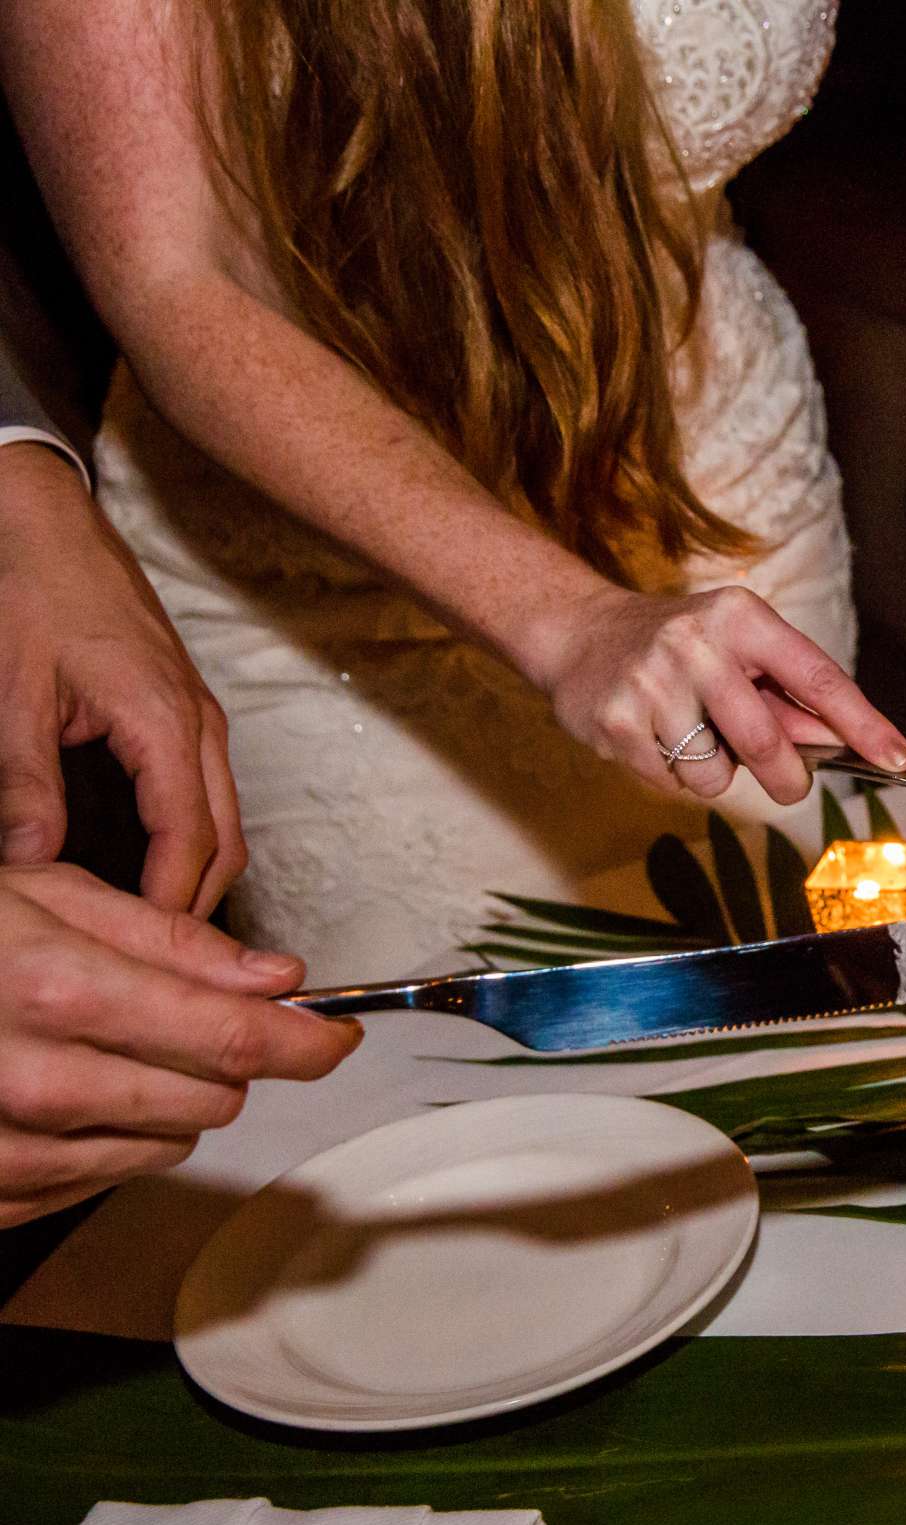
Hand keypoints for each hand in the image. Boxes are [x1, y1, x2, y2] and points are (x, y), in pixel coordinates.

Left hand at [0, 444, 244, 912]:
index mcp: (165, 723)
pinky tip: (140, 863)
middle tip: (154, 963)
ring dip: (194, 876)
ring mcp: (197, 719)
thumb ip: (23, 784)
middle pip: (225, 843)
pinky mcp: (183, 713)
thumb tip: (28, 862)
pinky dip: (186, 841)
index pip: (188, 842)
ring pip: (221, 822)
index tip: (140, 956)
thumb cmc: (33, 590)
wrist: (46, 520)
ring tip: (146, 927)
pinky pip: (203, 795)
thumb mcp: (12, 692)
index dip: (168, 907)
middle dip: (197, 908)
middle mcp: (198, 726)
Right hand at [0, 863, 359, 1227]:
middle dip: (222, 1060)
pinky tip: (62, 1092)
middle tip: (176, 1019)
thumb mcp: (47, 899)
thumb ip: (173, 942)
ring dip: (165, 1102)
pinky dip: (107, 1140)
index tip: (337, 1037)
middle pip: (215, 1099)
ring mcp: (10, 1147)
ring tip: (98, 1048)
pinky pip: (101, 1180)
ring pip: (167, 1145)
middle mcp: (38, 1080)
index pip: (236, 1039)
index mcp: (61, 991)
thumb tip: (277, 978)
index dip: (309, 1043)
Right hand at [534, 583, 905, 806]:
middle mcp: (697, 643)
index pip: (818, 678)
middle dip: (789, 778)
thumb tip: (845, 742)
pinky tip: (656, 737)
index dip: (863, 723)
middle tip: (791, 785)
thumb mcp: (740, 649)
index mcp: (742, 618)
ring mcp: (652, 682)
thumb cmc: (682, 646)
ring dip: (718, 773)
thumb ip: (789, 694)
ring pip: (715, 773)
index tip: (899, 756)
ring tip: (694, 735)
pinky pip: (672, 783)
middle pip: (767, 741)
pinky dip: (675, 775)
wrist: (579, 632)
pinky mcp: (616, 721)